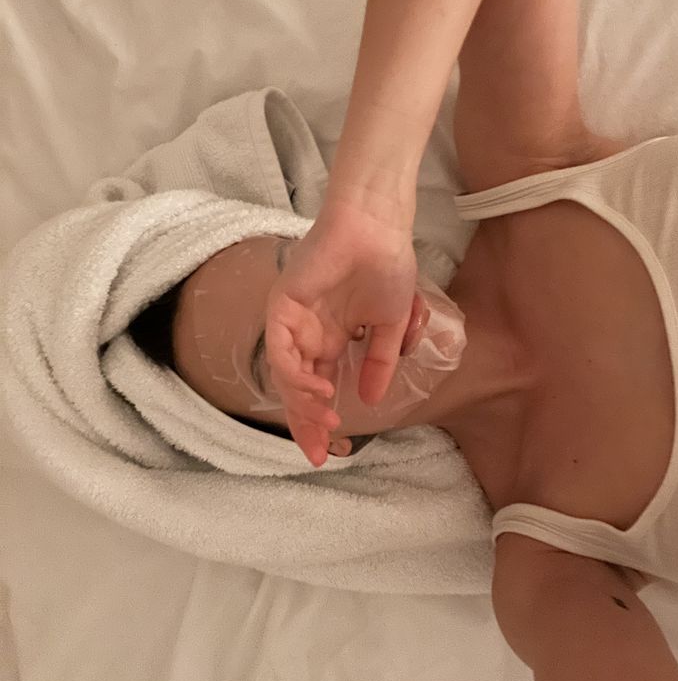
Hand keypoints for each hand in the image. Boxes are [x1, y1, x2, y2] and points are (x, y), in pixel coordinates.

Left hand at [265, 197, 416, 465]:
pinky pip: (283, 349)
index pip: (316, 387)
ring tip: (327, 419)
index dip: (319, 420)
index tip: (330, 450)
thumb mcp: (390, 327)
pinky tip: (320, 389)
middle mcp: (306, 333)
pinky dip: (297, 374)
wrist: (380, 230)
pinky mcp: (283, 305)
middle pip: (296, 389)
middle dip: (306, 423)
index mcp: (328, 337)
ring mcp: (292, 320)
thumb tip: (372, 401)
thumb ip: (380, 363)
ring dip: (304, 402)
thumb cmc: (387, 267)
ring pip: (286, 374)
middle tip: (320, 451)